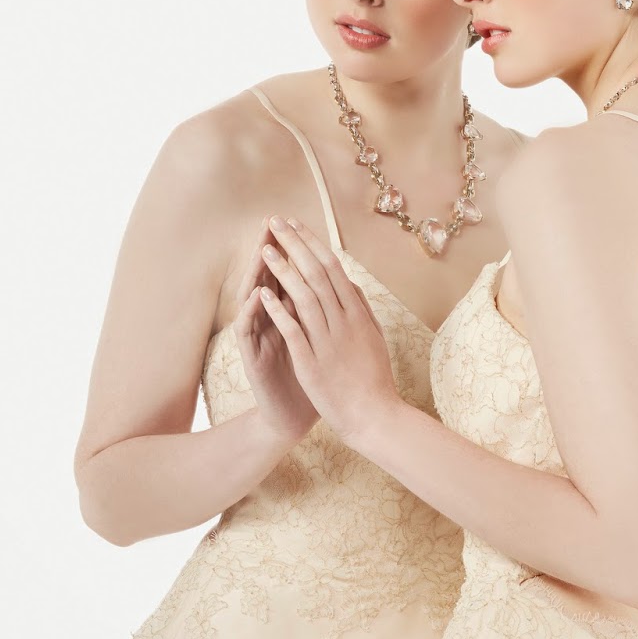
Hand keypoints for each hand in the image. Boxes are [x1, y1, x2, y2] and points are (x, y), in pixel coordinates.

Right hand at [233, 218, 319, 446]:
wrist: (297, 417)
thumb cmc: (312, 379)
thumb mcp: (322, 340)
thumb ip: (324, 312)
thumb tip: (339, 282)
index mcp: (289, 315)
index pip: (289, 275)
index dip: (293, 250)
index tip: (300, 223)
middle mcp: (270, 321)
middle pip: (267, 278)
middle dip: (270, 250)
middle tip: (272, 223)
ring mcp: (258, 337)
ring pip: (252, 298)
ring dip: (256, 273)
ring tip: (261, 249)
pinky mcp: (252, 357)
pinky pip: (248, 329)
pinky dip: (253, 310)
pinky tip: (259, 293)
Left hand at [257, 216, 400, 447]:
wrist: (373, 416)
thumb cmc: (373, 378)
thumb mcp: (373, 337)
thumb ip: (361, 309)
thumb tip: (350, 283)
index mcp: (357, 313)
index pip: (332, 268)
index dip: (312, 243)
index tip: (295, 225)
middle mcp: (344, 321)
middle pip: (316, 274)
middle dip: (294, 245)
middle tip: (275, 222)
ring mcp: (328, 341)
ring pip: (304, 297)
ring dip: (283, 271)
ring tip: (265, 249)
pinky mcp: (313, 362)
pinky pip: (294, 330)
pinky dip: (279, 310)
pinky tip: (263, 294)